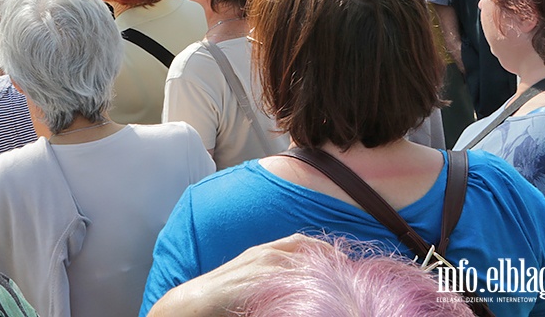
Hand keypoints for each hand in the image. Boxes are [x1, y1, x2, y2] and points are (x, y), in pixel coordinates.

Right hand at [148, 234, 327, 315]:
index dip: (323, 247)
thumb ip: (272, 273)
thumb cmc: (223, 295)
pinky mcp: (258, 282)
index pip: (300, 240)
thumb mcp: (250, 276)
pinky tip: (319, 295)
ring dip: (322, 270)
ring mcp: (261, 267)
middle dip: (329, 255)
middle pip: (305, 247)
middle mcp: (264, 253)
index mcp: (263, 250)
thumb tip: (299, 281)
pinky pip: (289, 281)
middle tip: (349, 269)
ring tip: (341, 282)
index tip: (343, 259)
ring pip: (301, 263)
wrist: (195, 303)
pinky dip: (306, 285)